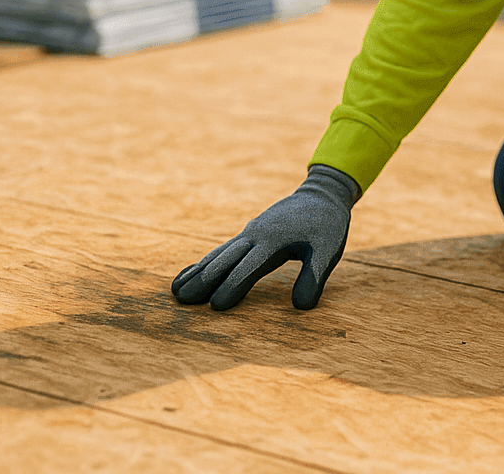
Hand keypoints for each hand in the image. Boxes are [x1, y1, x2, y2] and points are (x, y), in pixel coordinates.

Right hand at [171, 165, 359, 310]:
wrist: (322, 194)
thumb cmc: (327, 225)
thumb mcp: (328, 250)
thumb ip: (315, 277)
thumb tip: (302, 308)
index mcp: (274, 241)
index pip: (249, 267)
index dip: (233, 287)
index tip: (215, 307)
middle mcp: (255, 236)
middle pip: (225, 260)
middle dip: (203, 281)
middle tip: (181, 301)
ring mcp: (249, 234)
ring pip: (219, 255)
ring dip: (198, 272)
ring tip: (175, 291)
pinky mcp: (248, 235)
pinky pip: (222, 250)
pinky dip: (205, 262)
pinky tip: (191, 273)